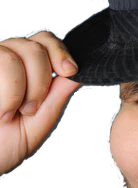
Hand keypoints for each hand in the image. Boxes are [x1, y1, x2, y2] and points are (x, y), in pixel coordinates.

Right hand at [0, 31, 81, 175]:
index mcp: (23, 70)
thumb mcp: (39, 121)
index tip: (70, 71)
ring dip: (21, 90)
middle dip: (41, 81)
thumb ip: (57, 94)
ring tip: (11, 113)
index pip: (44, 41)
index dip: (60, 52)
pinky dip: (7, 94)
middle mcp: (3, 61)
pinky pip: (1, 65)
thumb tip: (80, 73)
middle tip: (30, 109)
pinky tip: (1, 110)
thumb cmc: (3, 146)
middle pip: (35, 47)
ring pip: (14, 57)